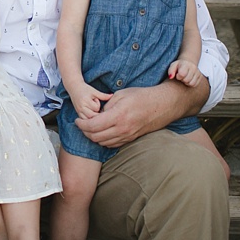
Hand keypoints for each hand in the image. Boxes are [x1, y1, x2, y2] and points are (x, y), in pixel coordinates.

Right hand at [66, 82, 109, 119]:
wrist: (74, 88)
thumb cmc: (85, 89)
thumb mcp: (94, 91)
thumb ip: (103, 95)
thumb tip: (112, 96)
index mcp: (85, 101)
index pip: (96, 107)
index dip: (98, 104)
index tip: (96, 100)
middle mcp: (81, 107)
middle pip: (92, 116)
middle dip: (97, 113)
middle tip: (97, 108)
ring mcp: (79, 111)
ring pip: (88, 120)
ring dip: (93, 117)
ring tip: (94, 111)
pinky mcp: (78, 114)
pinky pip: (85, 121)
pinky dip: (89, 119)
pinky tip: (91, 115)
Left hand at [74, 82, 197, 147]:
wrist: (162, 105)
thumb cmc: (142, 96)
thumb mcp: (120, 94)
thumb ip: (106, 106)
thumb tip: (95, 114)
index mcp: (118, 116)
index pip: (92, 126)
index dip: (81, 124)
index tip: (77, 120)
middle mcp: (122, 129)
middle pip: (95, 137)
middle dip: (84, 131)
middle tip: (81, 123)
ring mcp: (127, 136)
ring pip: (103, 143)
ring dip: (93, 137)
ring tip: (90, 127)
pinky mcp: (131, 139)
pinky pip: (112, 144)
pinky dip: (103, 140)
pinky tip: (101, 132)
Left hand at [167, 59, 202, 87]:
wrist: (188, 63)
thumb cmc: (179, 65)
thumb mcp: (173, 66)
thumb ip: (170, 71)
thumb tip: (170, 77)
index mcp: (186, 64)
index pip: (182, 74)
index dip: (178, 76)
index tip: (177, 74)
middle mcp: (193, 68)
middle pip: (186, 80)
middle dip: (182, 79)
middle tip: (181, 76)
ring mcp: (198, 72)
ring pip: (191, 83)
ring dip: (186, 82)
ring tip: (184, 78)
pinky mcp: (200, 76)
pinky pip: (194, 85)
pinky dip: (190, 84)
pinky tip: (188, 79)